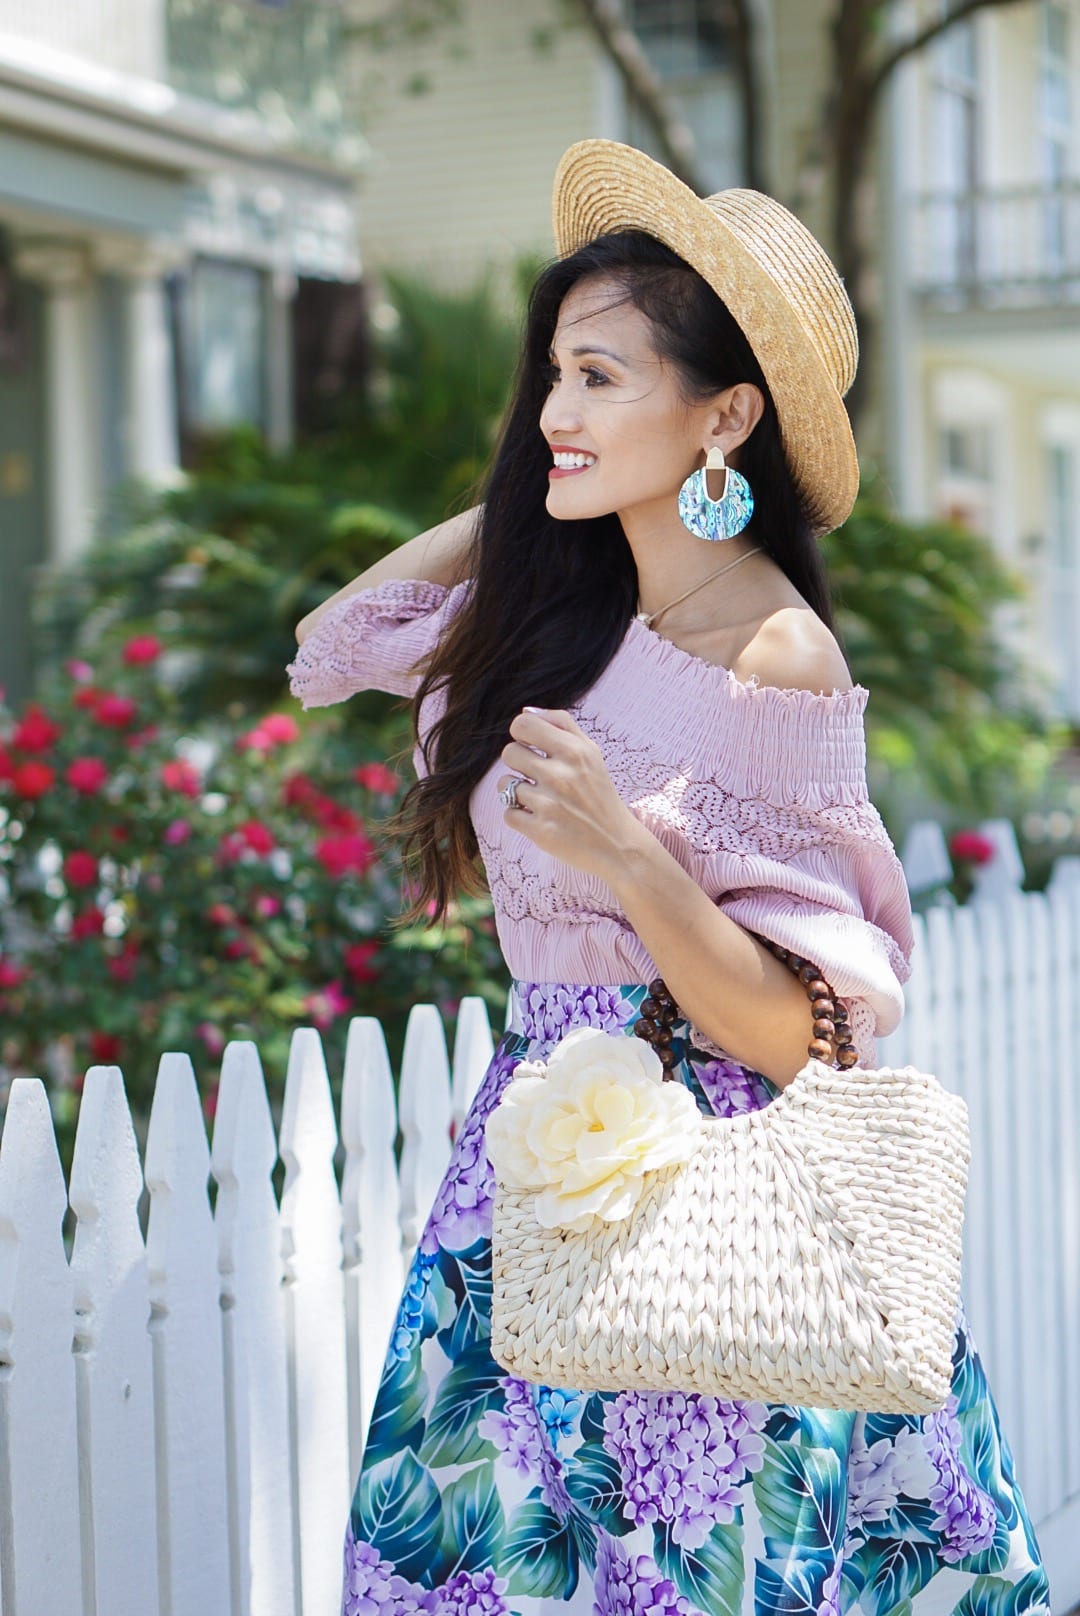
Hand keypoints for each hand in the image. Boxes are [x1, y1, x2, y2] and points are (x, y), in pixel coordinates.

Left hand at [497, 707, 642, 881]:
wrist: (617, 844)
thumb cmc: (600, 794)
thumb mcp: (591, 753)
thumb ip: (562, 725)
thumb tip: (526, 711)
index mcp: (574, 751)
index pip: (523, 725)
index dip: (521, 734)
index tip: (531, 746)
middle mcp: (560, 775)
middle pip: (509, 753)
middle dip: (519, 764)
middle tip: (536, 776)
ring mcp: (548, 804)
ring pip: (505, 785)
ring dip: (517, 792)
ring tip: (539, 800)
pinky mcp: (540, 831)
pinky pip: (508, 814)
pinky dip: (520, 817)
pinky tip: (539, 818)